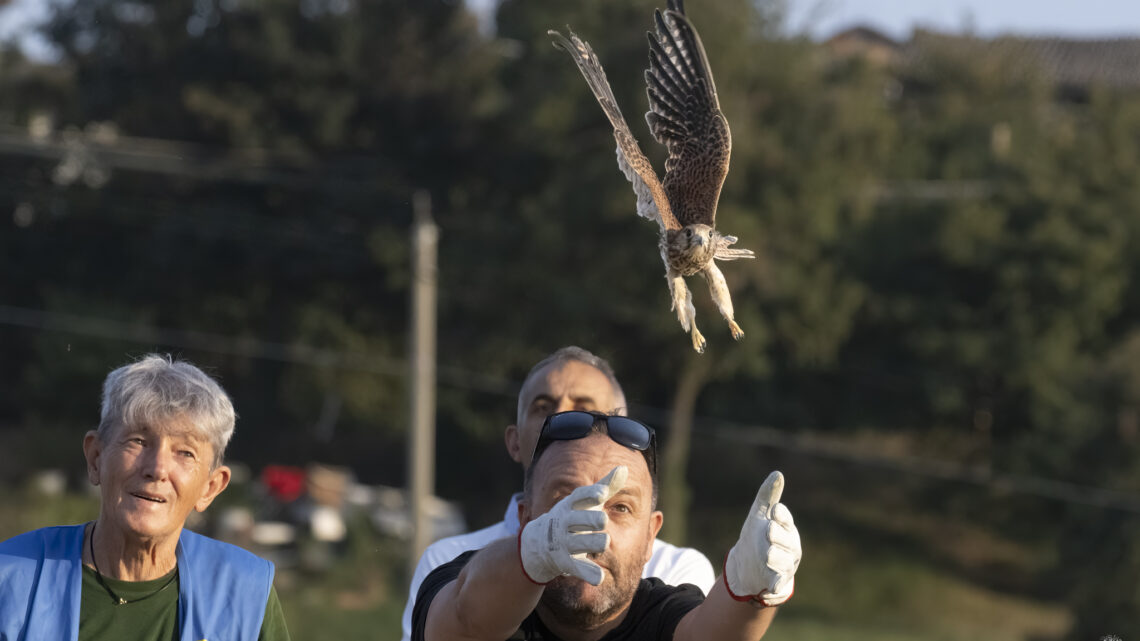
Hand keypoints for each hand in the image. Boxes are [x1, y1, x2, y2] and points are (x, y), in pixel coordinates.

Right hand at [518, 466, 627, 585]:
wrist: (538, 544)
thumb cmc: (570, 517)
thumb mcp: (584, 501)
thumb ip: (606, 486)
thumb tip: (624, 467)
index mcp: (571, 505)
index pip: (580, 497)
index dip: (591, 494)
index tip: (603, 493)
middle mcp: (565, 522)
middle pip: (580, 520)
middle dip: (591, 520)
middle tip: (602, 521)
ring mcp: (563, 543)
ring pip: (580, 543)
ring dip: (592, 543)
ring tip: (603, 543)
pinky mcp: (564, 562)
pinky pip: (578, 568)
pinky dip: (588, 573)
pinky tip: (599, 577)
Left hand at [724, 471, 800, 606]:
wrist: (747, 566)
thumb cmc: (756, 536)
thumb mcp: (758, 515)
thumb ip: (767, 495)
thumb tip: (777, 473)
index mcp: (786, 528)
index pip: (785, 519)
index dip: (779, 515)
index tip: (774, 511)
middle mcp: (790, 546)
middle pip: (783, 538)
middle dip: (773, 535)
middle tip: (767, 533)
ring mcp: (786, 564)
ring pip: (780, 558)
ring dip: (771, 556)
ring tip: (766, 554)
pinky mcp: (778, 582)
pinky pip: (780, 583)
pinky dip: (777, 584)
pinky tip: (773, 586)